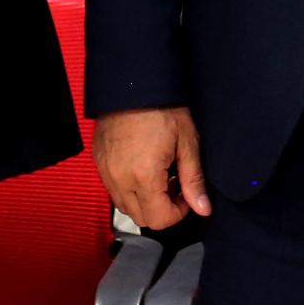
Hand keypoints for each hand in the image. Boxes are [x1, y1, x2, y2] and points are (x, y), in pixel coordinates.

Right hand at [97, 106, 210, 229]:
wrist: (134, 84)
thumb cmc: (162, 109)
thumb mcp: (187, 143)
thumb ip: (194, 181)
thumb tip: (203, 208)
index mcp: (144, 176)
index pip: (159, 220)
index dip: (178, 213)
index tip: (185, 195)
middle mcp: (120, 179)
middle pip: (141, 218)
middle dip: (162, 210)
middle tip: (175, 187)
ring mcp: (106, 172)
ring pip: (125, 207)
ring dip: (145, 201)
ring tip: (159, 178)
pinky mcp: (100, 164)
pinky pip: (114, 191)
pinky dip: (130, 190)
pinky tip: (143, 169)